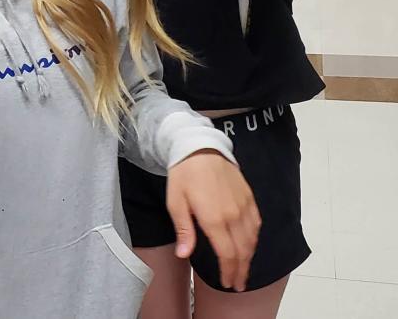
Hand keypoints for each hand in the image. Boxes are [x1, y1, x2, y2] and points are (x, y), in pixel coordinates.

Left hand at [166, 150, 260, 291]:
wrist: (200, 147)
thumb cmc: (183, 174)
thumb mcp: (175, 202)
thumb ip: (183, 230)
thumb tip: (184, 255)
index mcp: (214, 219)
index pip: (227, 254)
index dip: (228, 272)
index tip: (227, 284)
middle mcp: (234, 215)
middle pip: (243, 251)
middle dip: (241, 271)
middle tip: (238, 284)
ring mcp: (244, 206)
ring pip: (253, 239)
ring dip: (250, 257)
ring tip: (243, 270)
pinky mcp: (249, 198)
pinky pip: (257, 224)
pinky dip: (255, 239)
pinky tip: (250, 245)